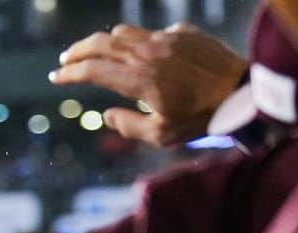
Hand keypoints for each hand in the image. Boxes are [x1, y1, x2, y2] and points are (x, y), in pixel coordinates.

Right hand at [50, 23, 247, 145]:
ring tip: (97, 55)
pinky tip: (143, 58)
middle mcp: (147, 53)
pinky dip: (138, 44)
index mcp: (137, 79)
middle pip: (101, 44)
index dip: (70, 73)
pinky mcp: (182, 32)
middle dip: (78, 51)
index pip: (93, 70)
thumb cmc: (200, 119)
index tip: (55, 76)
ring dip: (104, 43)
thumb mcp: (160, 135)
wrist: (242, 91)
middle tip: (65, 61)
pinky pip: (152, 34)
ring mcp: (165, 38)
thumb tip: (107, 115)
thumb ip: (128, 125)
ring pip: (124, 32)